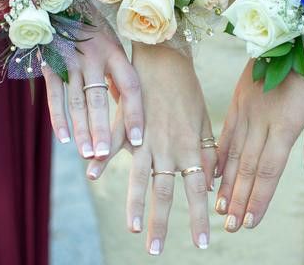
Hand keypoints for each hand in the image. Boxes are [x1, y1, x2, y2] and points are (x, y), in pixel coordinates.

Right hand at [42, 26, 142, 159]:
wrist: (58, 1)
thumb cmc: (91, 27)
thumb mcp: (111, 43)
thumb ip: (118, 73)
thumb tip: (126, 106)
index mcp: (115, 51)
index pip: (129, 86)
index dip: (134, 114)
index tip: (138, 140)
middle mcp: (93, 56)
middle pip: (99, 99)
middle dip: (102, 129)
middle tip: (104, 155)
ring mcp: (70, 61)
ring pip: (77, 101)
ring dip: (82, 129)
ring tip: (87, 154)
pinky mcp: (50, 64)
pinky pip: (55, 95)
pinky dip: (58, 118)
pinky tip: (65, 138)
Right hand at [87, 44, 216, 253]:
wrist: (167, 58)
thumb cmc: (188, 90)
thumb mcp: (204, 122)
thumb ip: (206, 152)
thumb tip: (212, 181)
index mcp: (189, 147)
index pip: (198, 190)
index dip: (200, 217)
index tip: (203, 242)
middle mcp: (167, 148)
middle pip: (165, 192)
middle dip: (163, 223)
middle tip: (157, 250)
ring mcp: (144, 137)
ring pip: (139, 177)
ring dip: (135, 204)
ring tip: (134, 228)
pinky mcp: (126, 124)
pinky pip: (113, 145)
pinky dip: (101, 159)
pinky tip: (91, 175)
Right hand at [216, 30, 303, 230]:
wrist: (294, 30)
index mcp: (284, 123)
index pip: (268, 169)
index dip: (259, 197)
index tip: (250, 221)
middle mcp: (260, 120)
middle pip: (247, 167)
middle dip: (239, 199)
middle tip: (230, 226)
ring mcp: (245, 109)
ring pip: (232, 153)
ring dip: (226, 183)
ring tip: (219, 207)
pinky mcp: (237, 100)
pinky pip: (224, 132)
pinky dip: (218, 155)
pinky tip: (212, 171)